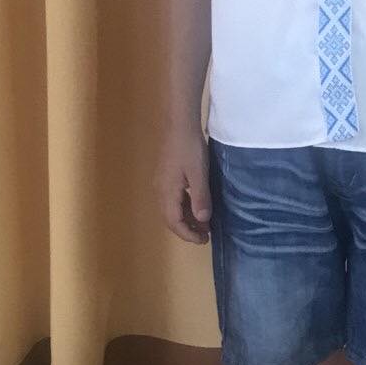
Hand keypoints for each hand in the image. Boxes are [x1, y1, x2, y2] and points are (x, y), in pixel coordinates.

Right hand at [155, 128, 211, 243]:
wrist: (179, 124)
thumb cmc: (190, 148)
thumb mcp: (199, 174)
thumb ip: (200, 198)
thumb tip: (202, 221)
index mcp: (167, 192)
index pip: (174, 222)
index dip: (188, 234)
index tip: (204, 239)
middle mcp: (160, 191)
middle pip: (170, 218)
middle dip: (187, 229)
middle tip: (205, 235)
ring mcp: (162, 183)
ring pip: (172, 209)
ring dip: (186, 218)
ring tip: (204, 223)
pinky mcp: (166, 176)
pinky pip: (174, 199)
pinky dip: (185, 207)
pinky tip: (197, 205)